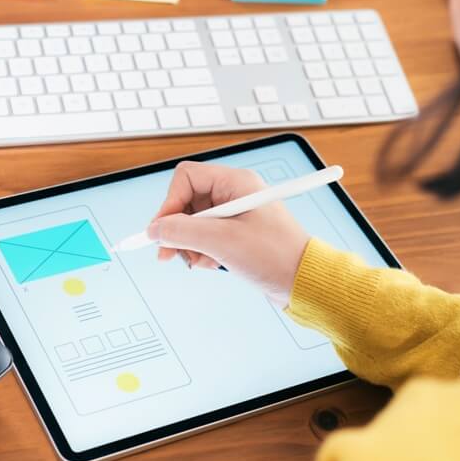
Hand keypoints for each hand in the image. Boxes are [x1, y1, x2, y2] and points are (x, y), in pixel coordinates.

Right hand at [147, 162, 310, 305]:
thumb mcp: (222, 242)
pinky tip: (212, 264)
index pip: (186, 178)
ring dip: (189, 244)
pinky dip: (202, 252)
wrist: (304, 282)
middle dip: (177, 229)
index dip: (169, 203)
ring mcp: (236, 214)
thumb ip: (182, 232)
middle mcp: (234, 193)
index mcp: (235, 182)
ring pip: (194, 222)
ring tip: (200, 261)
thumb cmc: (275, 256)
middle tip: (169, 254)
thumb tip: (154, 230)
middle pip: (186, 201)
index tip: (161, 231)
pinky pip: (206, 237)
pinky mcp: (237, 234)